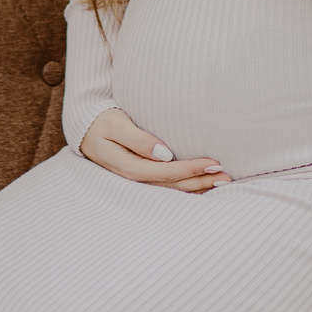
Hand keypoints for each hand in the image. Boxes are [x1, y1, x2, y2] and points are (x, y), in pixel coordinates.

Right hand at [79, 108, 228, 191]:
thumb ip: (138, 140)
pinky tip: (203, 186)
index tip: (213, 163)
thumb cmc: (102, 122)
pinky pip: (166, 187)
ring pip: (171, 190)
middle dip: (200, 181)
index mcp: (128, 167)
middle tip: (226, 176)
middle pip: (173, 186)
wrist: (84, 129)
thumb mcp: (115, 125)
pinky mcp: (140, 177)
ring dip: (197, 187)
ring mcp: (137, 181)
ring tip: (221, 182)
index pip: (166, 172)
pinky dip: (186, 187)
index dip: (191, 169)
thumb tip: (164, 154)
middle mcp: (134, 179)